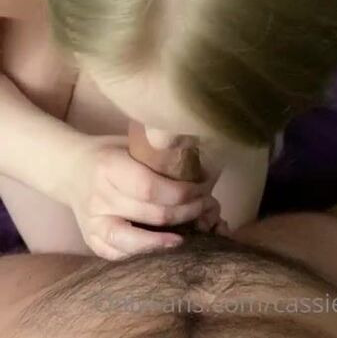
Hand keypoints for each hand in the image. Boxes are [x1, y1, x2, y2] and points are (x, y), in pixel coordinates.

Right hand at [62, 135, 219, 259]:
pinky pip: (117, 254)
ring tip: (191, 230)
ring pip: (134, 241)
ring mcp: (92, 223)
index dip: (182, 193)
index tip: (203, 188)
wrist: (70, 168)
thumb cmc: (112, 153)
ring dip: (168, 239)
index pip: (151, 188)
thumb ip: (162, 154)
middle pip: (152, 214)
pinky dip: (145, 252)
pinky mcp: (90, 239)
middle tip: (206, 205)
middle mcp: (99, 198)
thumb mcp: (134, 142)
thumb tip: (205, 163)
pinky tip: (166, 245)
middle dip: (187, 212)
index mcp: (109, 168)